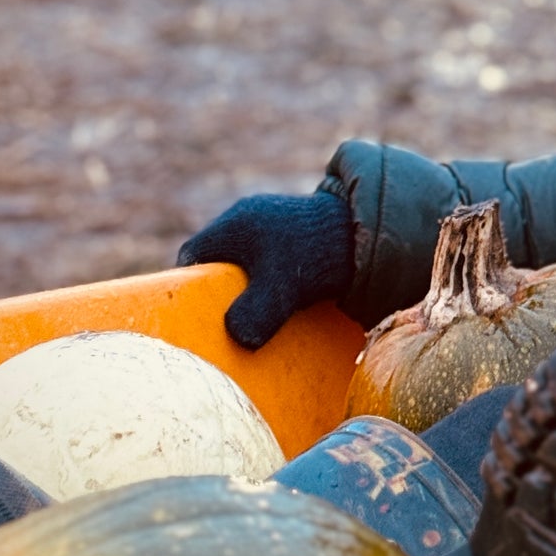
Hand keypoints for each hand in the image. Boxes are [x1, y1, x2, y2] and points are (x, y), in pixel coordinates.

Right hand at [177, 190, 354, 350]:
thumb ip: (256, 312)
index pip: (193, 255)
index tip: (197, 312)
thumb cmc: (316, 256)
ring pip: (244, 258)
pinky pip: (268, 256)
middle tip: (225, 319)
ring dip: (247, 284)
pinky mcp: (294, 231)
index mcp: (234, 225)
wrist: (365, 232)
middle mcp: (248, 218)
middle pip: (218, 258)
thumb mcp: (283, 288)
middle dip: (219, 288)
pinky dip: (269, 277)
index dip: (190, 284)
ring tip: (255, 314)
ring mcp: (272, 222)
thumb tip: (237, 337)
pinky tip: (280, 300)